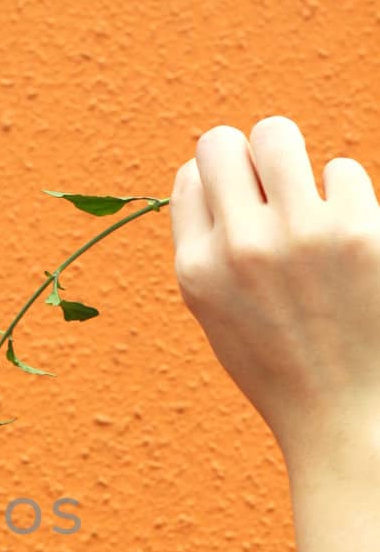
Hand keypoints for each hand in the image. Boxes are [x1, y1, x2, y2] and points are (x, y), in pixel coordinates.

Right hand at [169, 116, 379, 473]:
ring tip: (309, 201)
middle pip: (223, 142)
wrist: (344, 415)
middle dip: (246, 155)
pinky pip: (341, 170)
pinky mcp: (359, 233)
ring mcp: (301, 237)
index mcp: (197, 269)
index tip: (243, 209)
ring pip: (278, 135)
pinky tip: (348, 241)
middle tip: (272, 187)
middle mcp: (240, 248)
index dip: (219, 182)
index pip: (191, 175)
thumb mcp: (215, 312)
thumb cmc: (279, 362)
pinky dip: (345, 197)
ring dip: (292, 160)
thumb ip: (203, 243)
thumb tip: (203, 166)